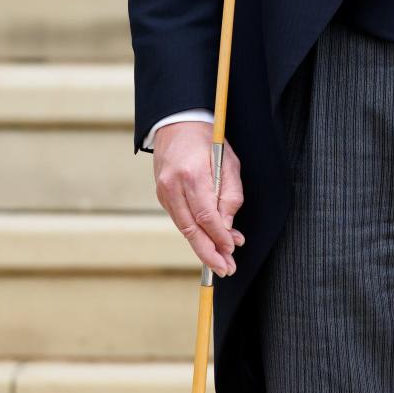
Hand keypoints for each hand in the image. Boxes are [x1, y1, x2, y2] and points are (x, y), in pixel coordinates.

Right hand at [153, 122, 244, 275]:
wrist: (177, 123)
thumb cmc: (208, 140)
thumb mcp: (229, 161)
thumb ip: (230, 194)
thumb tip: (228, 227)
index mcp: (192, 174)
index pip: (206, 215)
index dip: (219, 237)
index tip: (232, 250)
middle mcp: (173, 186)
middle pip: (191, 229)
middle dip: (209, 253)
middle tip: (225, 269)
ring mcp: (164, 191)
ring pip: (184, 227)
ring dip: (203, 247)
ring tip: (221, 261)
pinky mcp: (161, 195)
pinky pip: (180, 218)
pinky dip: (195, 232)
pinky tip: (209, 240)